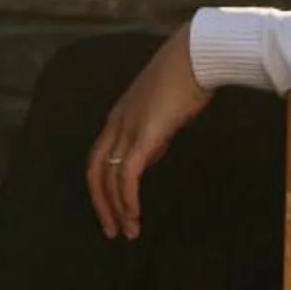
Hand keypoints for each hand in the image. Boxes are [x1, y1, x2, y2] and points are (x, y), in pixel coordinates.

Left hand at [84, 29, 210, 239]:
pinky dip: (128, 199)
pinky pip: (128, 175)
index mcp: (118, 118)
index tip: (112, 209)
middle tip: (111, 230)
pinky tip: (134, 215)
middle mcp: (115, 124)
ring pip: (109, 178)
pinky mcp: (143, 135)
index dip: (102, 186)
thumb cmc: (185, 80)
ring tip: (128, 231)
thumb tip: (150, 155)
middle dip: (101, 204)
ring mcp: (127, 129)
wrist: (195, 58)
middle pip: (95, 171)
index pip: (99, 158)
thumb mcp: (162, 113)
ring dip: (117, 208)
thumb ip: (152, 135)